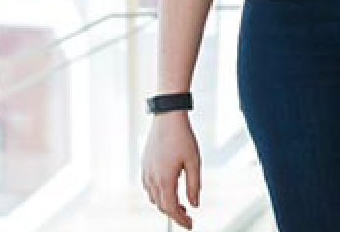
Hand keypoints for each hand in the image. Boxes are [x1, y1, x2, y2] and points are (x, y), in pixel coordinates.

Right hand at [141, 111, 200, 229]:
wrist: (168, 117)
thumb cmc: (183, 137)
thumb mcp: (194, 162)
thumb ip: (194, 186)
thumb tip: (194, 204)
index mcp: (165, 179)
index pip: (171, 208)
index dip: (181, 220)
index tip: (190, 225)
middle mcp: (152, 178)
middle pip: (161, 205)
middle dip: (174, 213)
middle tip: (188, 216)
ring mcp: (146, 171)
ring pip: (153, 197)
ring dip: (166, 204)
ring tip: (181, 204)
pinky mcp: (144, 165)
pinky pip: (149, 187)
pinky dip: (158, 193)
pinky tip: (169, 189)